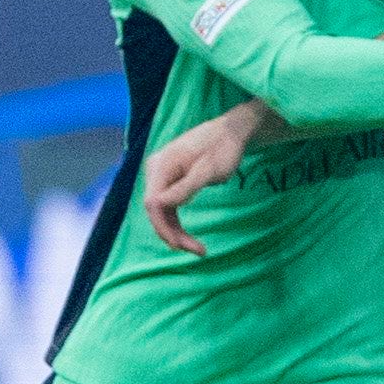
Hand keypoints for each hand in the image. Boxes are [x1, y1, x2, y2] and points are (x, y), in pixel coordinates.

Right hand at [142, 99, 278, 253]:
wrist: (231, 132)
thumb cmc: (223, 148)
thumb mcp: (208, 170)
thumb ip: (185, 187)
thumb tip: (159, 205)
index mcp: (161, 165)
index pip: (153, 203)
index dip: (164, 227)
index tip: (182, 246)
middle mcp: (156, 170)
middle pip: (156, 210)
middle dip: (172, 234)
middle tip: (198, 251)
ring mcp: (162, 175)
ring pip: (162, 211)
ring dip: (175, 231)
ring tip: (197, 249)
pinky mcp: (170, 180)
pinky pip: (169, 206)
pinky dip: (177, 222)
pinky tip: (188, 237)